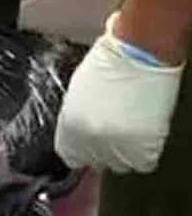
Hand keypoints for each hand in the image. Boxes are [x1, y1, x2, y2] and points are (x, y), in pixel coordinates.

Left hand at [55, 12, 184, 174]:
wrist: (140, 51)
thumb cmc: (110, 62)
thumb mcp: (79, 92)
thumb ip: (77, 119)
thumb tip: (81, 138)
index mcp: (69, 125)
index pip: (70, 156)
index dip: (83, 150)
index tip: (92, 145)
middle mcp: (89, 139)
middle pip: (97, 161)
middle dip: (105, 148)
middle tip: (117, 127)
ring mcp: (117, 145)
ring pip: (121, 164)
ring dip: (126, 150)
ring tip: (133, 125)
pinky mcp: (143, 147)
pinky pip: (143, 163)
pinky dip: (146, 151)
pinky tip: (145, 130)